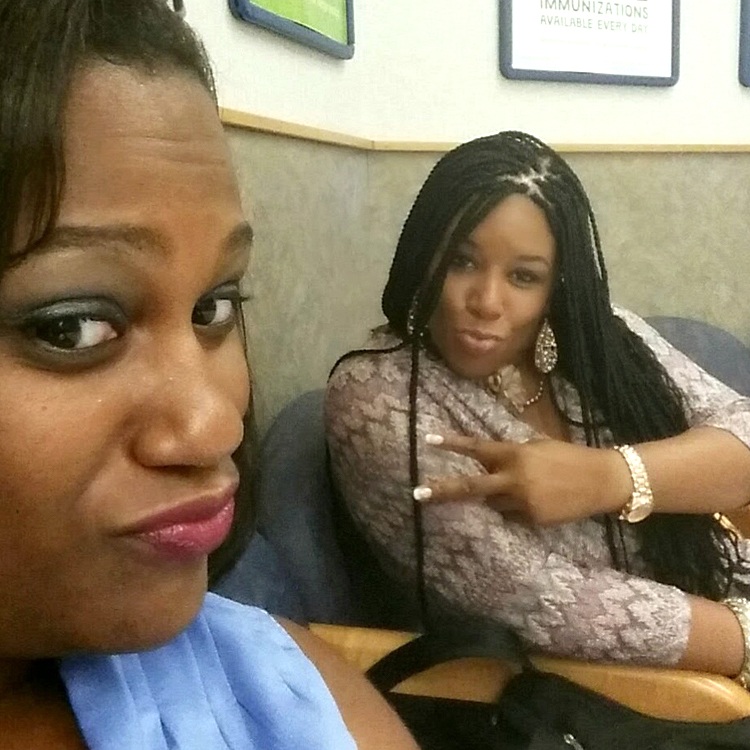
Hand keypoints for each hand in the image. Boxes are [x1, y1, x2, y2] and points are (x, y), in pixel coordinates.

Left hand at [413, 433, 630, 525]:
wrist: (601, 481)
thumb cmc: (568, 456)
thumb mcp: (536, 447)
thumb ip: (511, 455)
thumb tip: (488, 463)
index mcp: (515, 454)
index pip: (478, 449)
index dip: (453, 444)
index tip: (429, 440)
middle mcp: (514, 479)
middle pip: (471, 487)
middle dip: (443, 490)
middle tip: (418, 493)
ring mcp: (523, 502)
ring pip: (493, 504)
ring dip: (497, 497)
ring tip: (528, 487)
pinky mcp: (533, 520)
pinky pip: (512, 516)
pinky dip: (515, 509)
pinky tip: (539, 500)